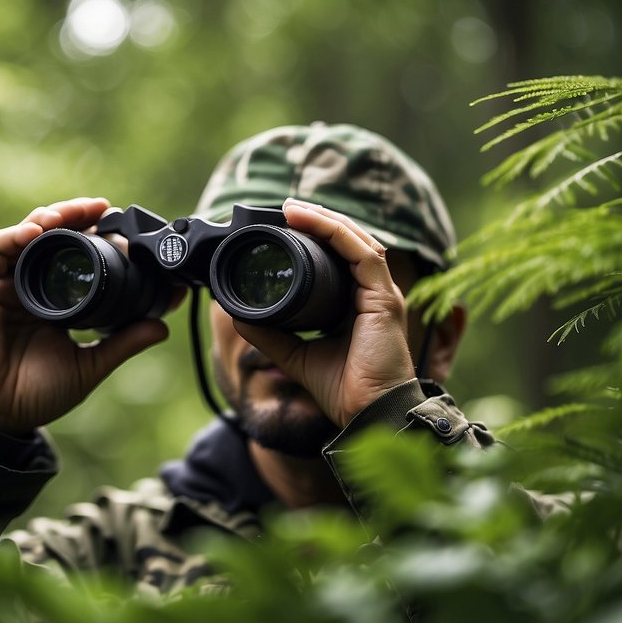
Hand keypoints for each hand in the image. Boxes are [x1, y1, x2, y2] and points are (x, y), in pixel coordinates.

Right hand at [0, 198, 169, 435]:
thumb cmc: (38, 394)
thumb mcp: (90, 365)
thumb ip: (123, 343)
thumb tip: (163, 325)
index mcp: (58, 302)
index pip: (79, 257)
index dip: (97, 237)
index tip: (125, 229)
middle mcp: (33, 286)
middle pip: (55, 236)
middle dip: (77, 215)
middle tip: (102, 207)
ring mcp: (8, 284)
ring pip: (28, 233)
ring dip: (50, 216)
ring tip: (73, 213)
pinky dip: (17, 233)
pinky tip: (37, 232)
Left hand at [231, 198, 415, 427]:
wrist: (367, 414)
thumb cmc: (343, 389)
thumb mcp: (295, 353)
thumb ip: (270, 333)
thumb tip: (237, 314)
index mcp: (358, 303)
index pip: (341, 256)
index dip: (316, 236)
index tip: (285, 225)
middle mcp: (373, 293)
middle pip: (348, 241)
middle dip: (318, 220)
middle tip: (285, 208)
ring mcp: (382, 293)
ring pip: (355, 239)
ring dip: (324, 218)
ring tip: (293, 208)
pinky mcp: (384, 298)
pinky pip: (361, 253)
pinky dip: (335, 232)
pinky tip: (311, 221)